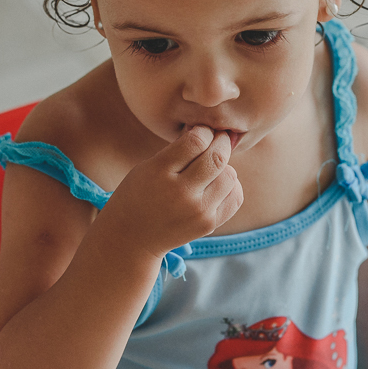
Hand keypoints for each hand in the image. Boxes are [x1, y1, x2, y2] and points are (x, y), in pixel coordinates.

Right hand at [96, 126, 243, 257]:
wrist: (132, 238)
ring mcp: (197, 211)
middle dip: (221, 143)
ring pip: (230, 176)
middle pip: (217, 157)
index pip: (196, 141)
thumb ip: (177, 150)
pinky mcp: (208, 224)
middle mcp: (180, 192)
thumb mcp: (148, 166)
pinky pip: (235, 197)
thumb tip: (210, 130)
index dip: (205, 131)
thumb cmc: (139, 194)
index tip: (203, 131)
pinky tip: (218, 184)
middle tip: (218, 140)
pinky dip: (231, 186)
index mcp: (159, 171)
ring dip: (224, 166)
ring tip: (212, 168)